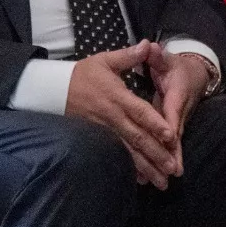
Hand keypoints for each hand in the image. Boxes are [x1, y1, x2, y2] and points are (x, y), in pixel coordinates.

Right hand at [64, 41, 179, 188]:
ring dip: (145, 167)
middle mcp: (112, 117)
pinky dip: (129, 169)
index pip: (139, 112)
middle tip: (172, 169)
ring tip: (161, 182)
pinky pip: (116, 156)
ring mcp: (105, 131)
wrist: (52, 90)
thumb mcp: (104, 60)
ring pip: (128, 152)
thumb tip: (148, 44)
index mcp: (117, 97)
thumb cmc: (82, 74)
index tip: (171, 136)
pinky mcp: (99, 139)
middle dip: (156, 154)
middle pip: (137, 138)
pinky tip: (141, 180)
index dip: (155, 124)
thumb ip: (128, 56)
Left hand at [147, 46, 211, 176]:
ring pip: (172, 145)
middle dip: (173, 153)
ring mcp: (177, 123)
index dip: (170, 124)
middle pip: (176, 135)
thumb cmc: (176, 67)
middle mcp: (179, 112)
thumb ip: (156, 55)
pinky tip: (150, 178)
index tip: (169, 137)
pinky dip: (160, 162)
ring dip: (168, 162)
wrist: (195, 75)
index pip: (173, 111)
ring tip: (162, 181)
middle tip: (171, 170)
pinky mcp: (172, 131)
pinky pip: (166, 147)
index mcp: (177, 95)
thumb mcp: (167, 59)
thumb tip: (148, 46)